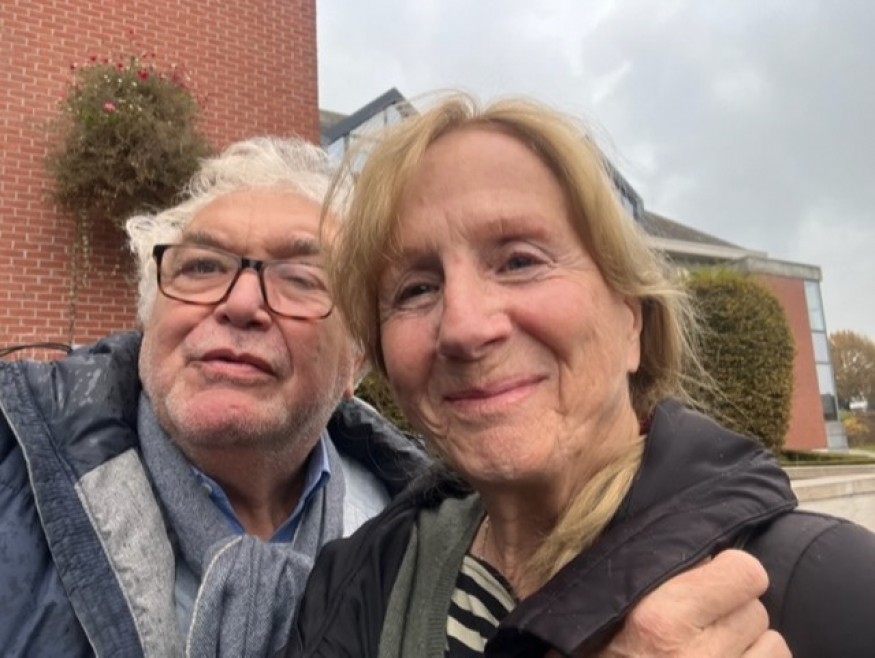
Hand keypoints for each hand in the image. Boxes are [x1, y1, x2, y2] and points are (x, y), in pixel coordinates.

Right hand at [592, 550, 789, 656]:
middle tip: (703, 625)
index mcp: (660, 618)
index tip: (710, 581)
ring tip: (715, 652)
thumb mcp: (606, 607)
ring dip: (750, 647)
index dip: (730, 574)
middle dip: (732, 613)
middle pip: (756, 610)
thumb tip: (707, 558)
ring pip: (773, 646)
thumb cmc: (593, 652)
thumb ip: (650, 573)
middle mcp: (696, 657)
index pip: (745, 572)